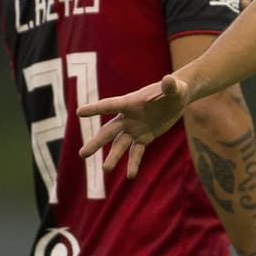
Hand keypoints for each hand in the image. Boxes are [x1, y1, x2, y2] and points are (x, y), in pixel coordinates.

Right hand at [76, 74, 191, 177]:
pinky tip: (131, 176)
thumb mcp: (174, 88)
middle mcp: (128, 117)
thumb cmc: (173, 89)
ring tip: (106, 169)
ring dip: (113, 157)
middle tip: (82, 154)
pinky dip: (133, 163)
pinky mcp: (144, 138)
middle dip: (96, 143)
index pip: (110, 105)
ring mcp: (134, 129)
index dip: (95, 108)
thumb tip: (168, 79)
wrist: (176, 99)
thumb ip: (169, 86)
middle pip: (108, 131)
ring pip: (119, 145)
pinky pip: (136, 152)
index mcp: (130, 103)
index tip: (79, 112)